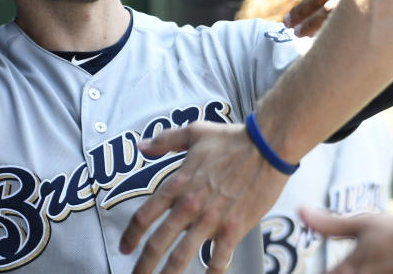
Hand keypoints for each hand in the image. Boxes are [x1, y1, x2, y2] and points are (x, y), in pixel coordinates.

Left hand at [120, 122, 289, 273]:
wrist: (267, 148)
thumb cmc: (232, 140)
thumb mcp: (193, 133)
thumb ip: (165, 141)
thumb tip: (142, 145)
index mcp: (177, 184)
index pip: (144, 215)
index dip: (130, 235)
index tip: (125, 247)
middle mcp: (189, 205)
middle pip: (158, 242)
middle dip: (144, 264)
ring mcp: (211, 220)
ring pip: (182, 256)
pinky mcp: (233, 230)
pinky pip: (218, 260)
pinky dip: (210, 273)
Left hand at [300, 207, 392, 273]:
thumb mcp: (365, 224)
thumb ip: (330, 224)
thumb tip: (300, 211)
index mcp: (348, 271)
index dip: (319, 273)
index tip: (313, 269)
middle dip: (337, 272)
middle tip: (345, 264)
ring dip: (354, 272)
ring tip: (369, 263)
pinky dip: (377, 273)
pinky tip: (382, 267)